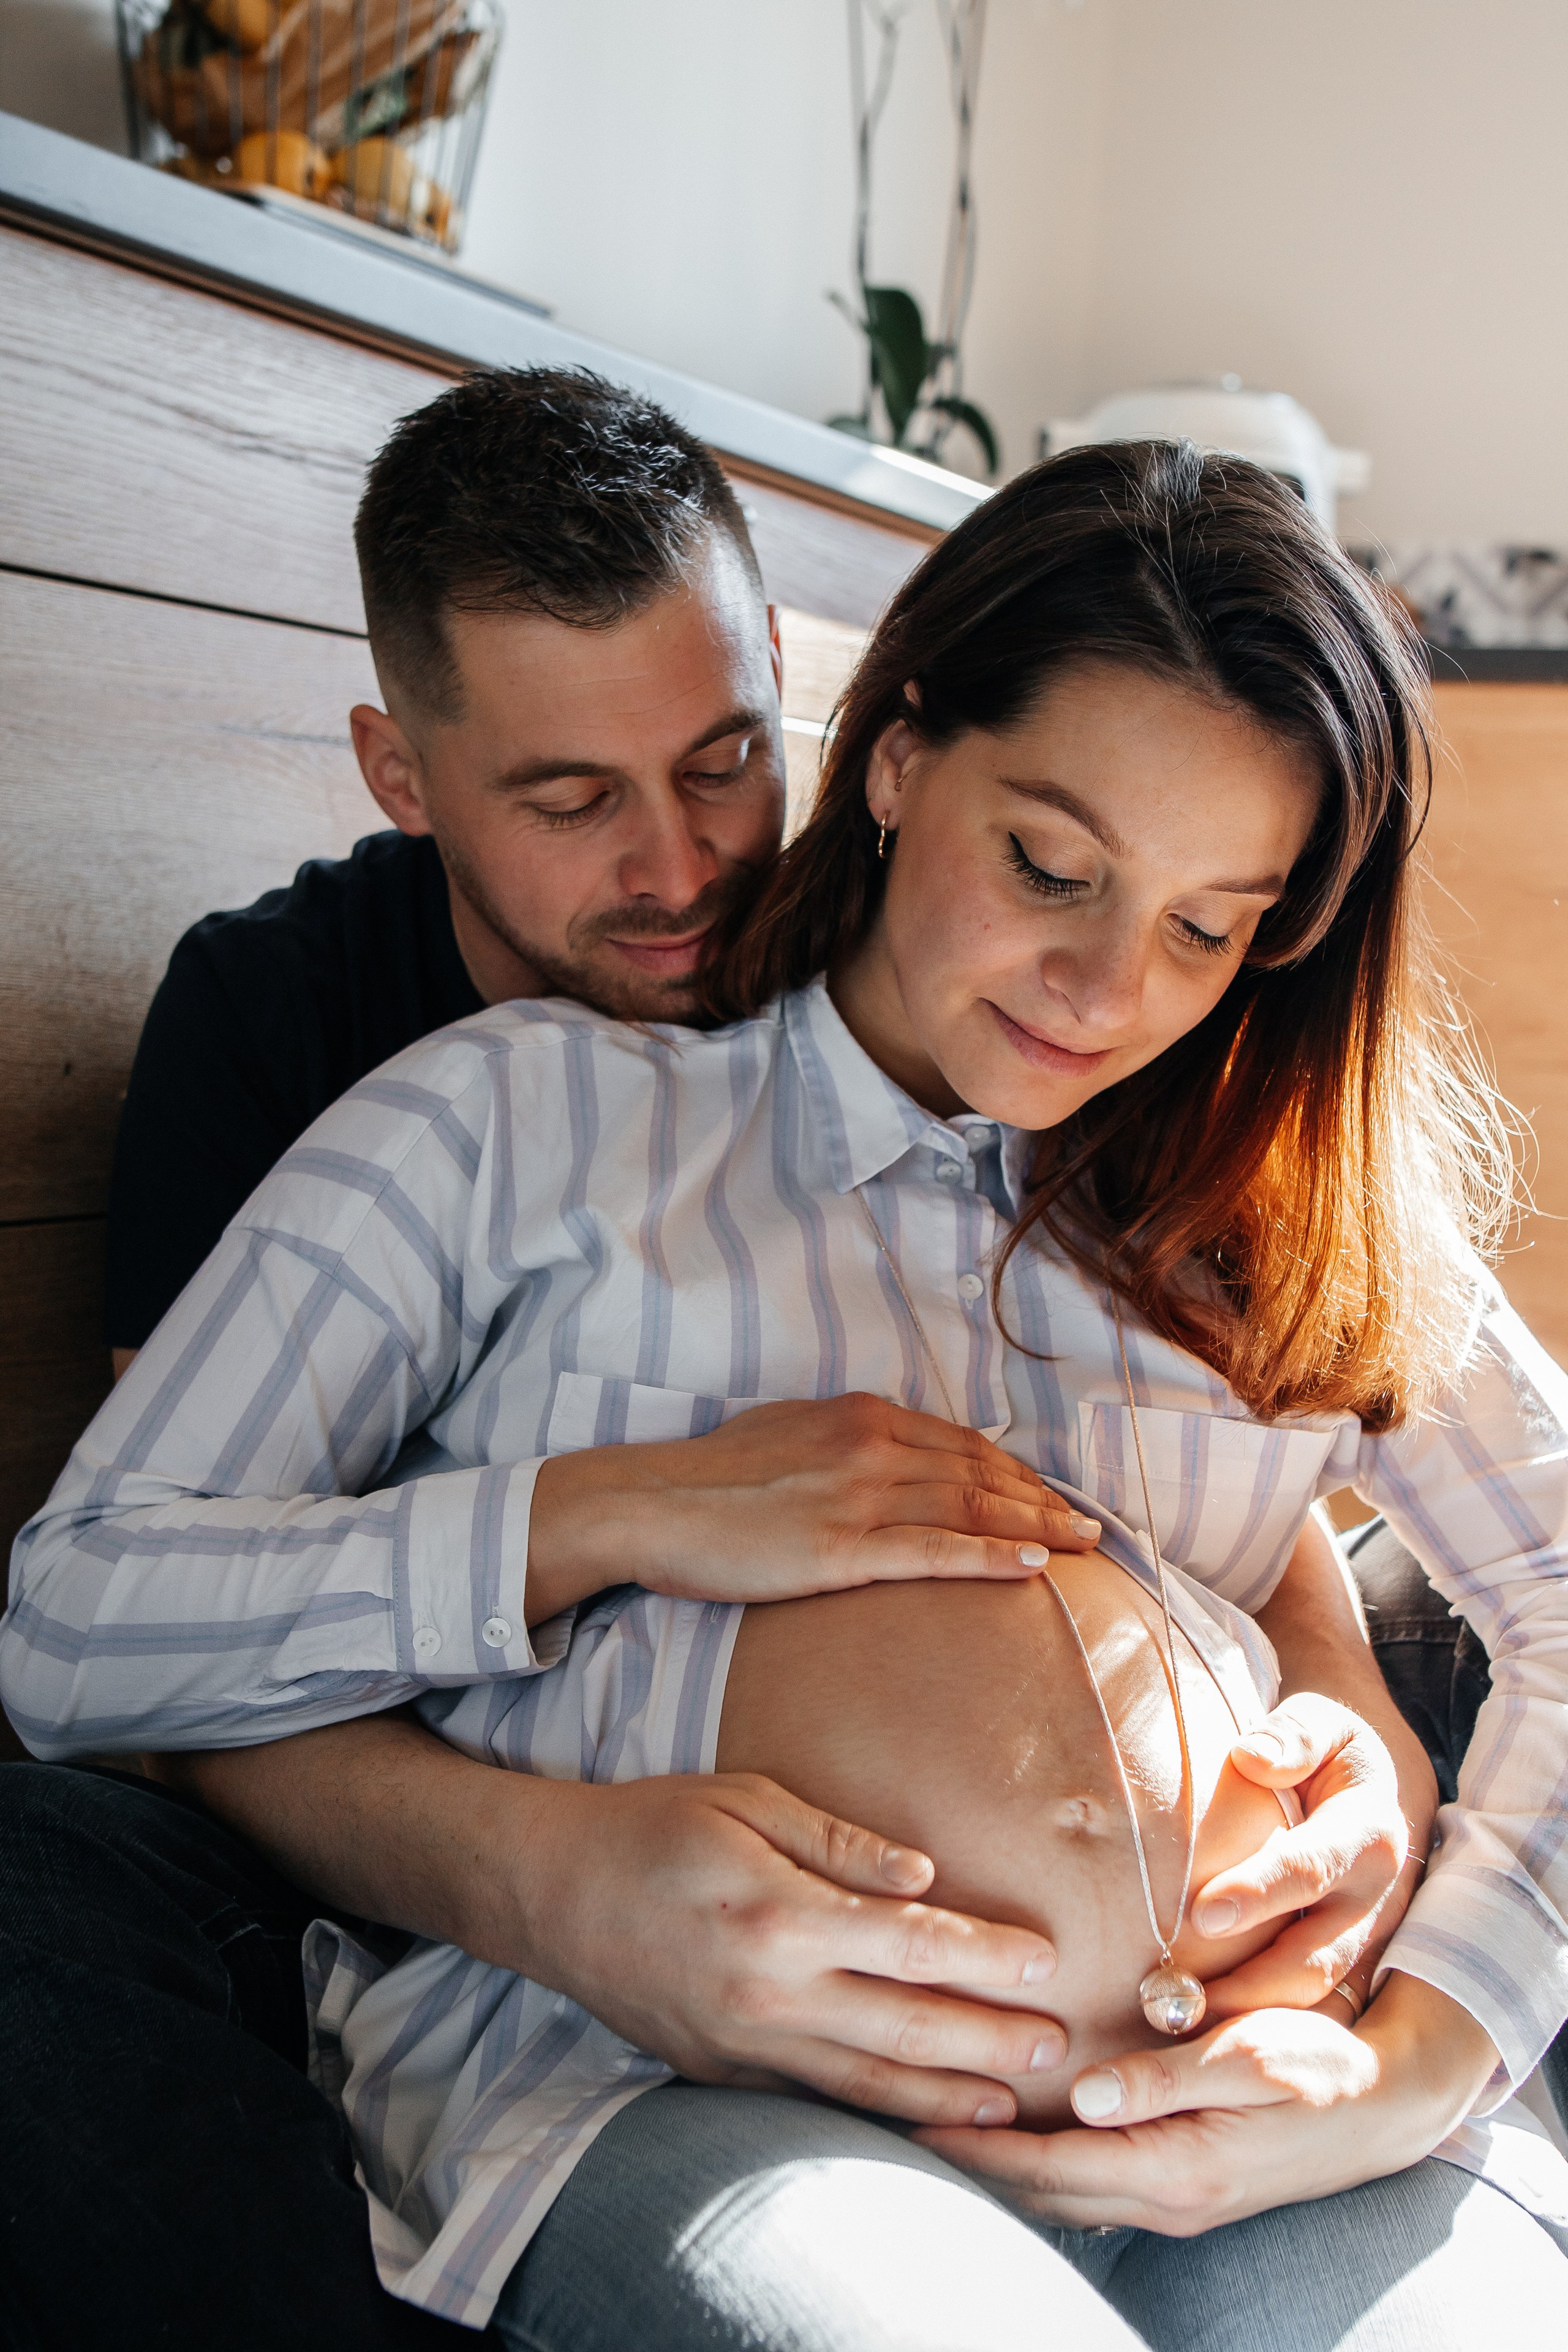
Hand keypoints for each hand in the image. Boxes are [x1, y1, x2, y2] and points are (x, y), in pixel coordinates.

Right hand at [507, 1768, 1068, 2126]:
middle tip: (1058, 2048)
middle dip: (988, 2041)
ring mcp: (742, 2045)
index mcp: (780, 1914)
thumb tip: (926, 1878)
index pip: (910, 1943)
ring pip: (865, 2085)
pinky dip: (874, 2115)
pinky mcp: (721, 2073)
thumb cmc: (655, 1826)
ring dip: (946, 2098)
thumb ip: (841, 1844)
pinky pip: (812, 2099)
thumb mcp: (747, 1802)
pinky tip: (921, 2120)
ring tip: (1010, 2106)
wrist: (552, 1892)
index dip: (985, 1956)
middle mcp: (767, 1992)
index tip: (1045, 1960)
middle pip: (903, 2028)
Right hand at [526, 1394, 1101, 1622]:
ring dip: (1035, 1525)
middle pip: (979, 1475)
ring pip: (969, 1509)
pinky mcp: (839, 1548)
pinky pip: (932, 1552)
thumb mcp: (786, 1434)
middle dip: (1042, 1499)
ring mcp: (858, 1495)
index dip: (1015, 1471)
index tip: (1051, 1494)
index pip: (960, 1444)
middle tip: (1090, 1527)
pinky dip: (988, 1557)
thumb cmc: (710, 1477)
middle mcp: (870, 1446)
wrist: (649, 1502)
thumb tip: (886, 1455)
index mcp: (860, 1417)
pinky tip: (1031, 1566)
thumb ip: (843, 1442)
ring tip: (1081, 1546)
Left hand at [916, 1974, 1498, 2233]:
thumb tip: (1086, 2096)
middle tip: (897, 2122)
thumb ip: (1165, 2079)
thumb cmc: (1320, 2068)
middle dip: (971, 2164)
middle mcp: (1166, 2197)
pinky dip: (1042, 2171)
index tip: (915, 2116)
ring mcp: (1175, 2201)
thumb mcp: (1249, 2059)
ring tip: (934, 2134)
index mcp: (1176, 2166)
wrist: (1385, 2106)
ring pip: (1063, 2197)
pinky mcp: (1183, 2188)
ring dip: (1001, 2171)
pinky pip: (1092, 2190)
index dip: (981, 2145)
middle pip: (1044, 2192)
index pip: (1052, 2164)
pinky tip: (1012, 2146)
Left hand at [1189, 1695, 1415, 2016]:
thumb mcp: (1323, 1722)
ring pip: (1312, 1996)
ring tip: (1179, 2030)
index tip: (1203, 1914)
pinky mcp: (1348, 1967)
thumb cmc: (1329, 1751)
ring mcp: (1364, 1941)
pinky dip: (1262, 2030)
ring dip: (1250, 2019)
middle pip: (1314, 1956)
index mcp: (1369, 1834)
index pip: (1311, 1869)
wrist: (1373, 1785)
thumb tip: (1253, 1757)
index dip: (1259, 1892)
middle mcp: (1374, 1899)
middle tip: (1178, 2001)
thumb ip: (1294, 1734)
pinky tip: (1204, 2044)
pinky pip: (1308, 2009)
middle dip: (1249, 1985)